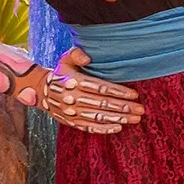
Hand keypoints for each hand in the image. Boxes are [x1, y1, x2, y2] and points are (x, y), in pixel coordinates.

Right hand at [24, 47, 144, 133]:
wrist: (42, 91)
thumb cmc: (61, 72)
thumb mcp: (65, 59)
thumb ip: (76, 54)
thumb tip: (87, 59)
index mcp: (74, 82)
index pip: (100, 88)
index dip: (118, 92)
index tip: (134, 95)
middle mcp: (73, 98)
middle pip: (102, 104)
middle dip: (124, 107)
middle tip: (141, 109)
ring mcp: (72, 112)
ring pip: (98, 117)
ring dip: (119, 119)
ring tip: (136, 119)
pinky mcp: (71, 122)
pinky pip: (88, 127)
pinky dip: (103, 129)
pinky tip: (118, 128)